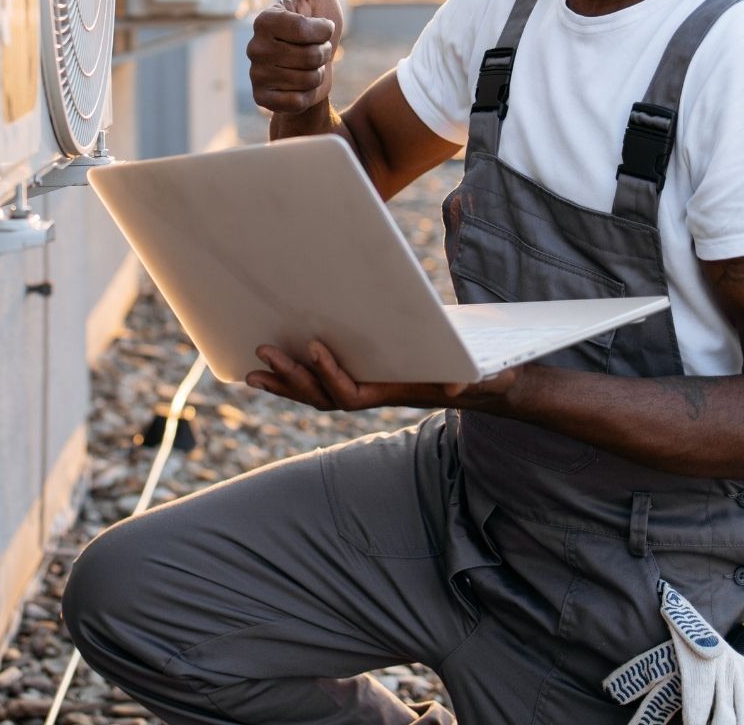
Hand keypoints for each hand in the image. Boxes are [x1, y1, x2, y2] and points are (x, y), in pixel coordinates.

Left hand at [245, 340, 518, 413]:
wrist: (490, 386)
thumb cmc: (488, 378)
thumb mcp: (488, 377)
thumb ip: (474, 382)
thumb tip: (456, 388)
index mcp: (396, 394)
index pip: (352, 394)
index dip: (330, 375)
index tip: (313, 346)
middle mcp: (376, 395)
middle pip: (323, 396)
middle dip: (293, 377)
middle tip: (264, 351)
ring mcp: (368, 389)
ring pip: (316, 395)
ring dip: (285, 382)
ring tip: (252, 371)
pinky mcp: (366, 378)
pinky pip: (323, 385)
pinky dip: (297, 379)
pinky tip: (273, 370)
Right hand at [248, 0, 344, 115]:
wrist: (318, 71)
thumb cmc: (318, 28)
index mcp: (264, 19)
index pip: (302, 28)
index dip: (322, 31)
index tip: (321, 28)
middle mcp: (254, 46)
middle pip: (307, 56)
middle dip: (323, 54)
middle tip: (316, 50)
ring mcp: (256, 73)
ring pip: (304, 79)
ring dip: (317, 74)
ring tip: (309, 67)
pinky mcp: (261, 98)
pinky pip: (294, 100)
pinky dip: (307, 95)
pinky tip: (300, 87)